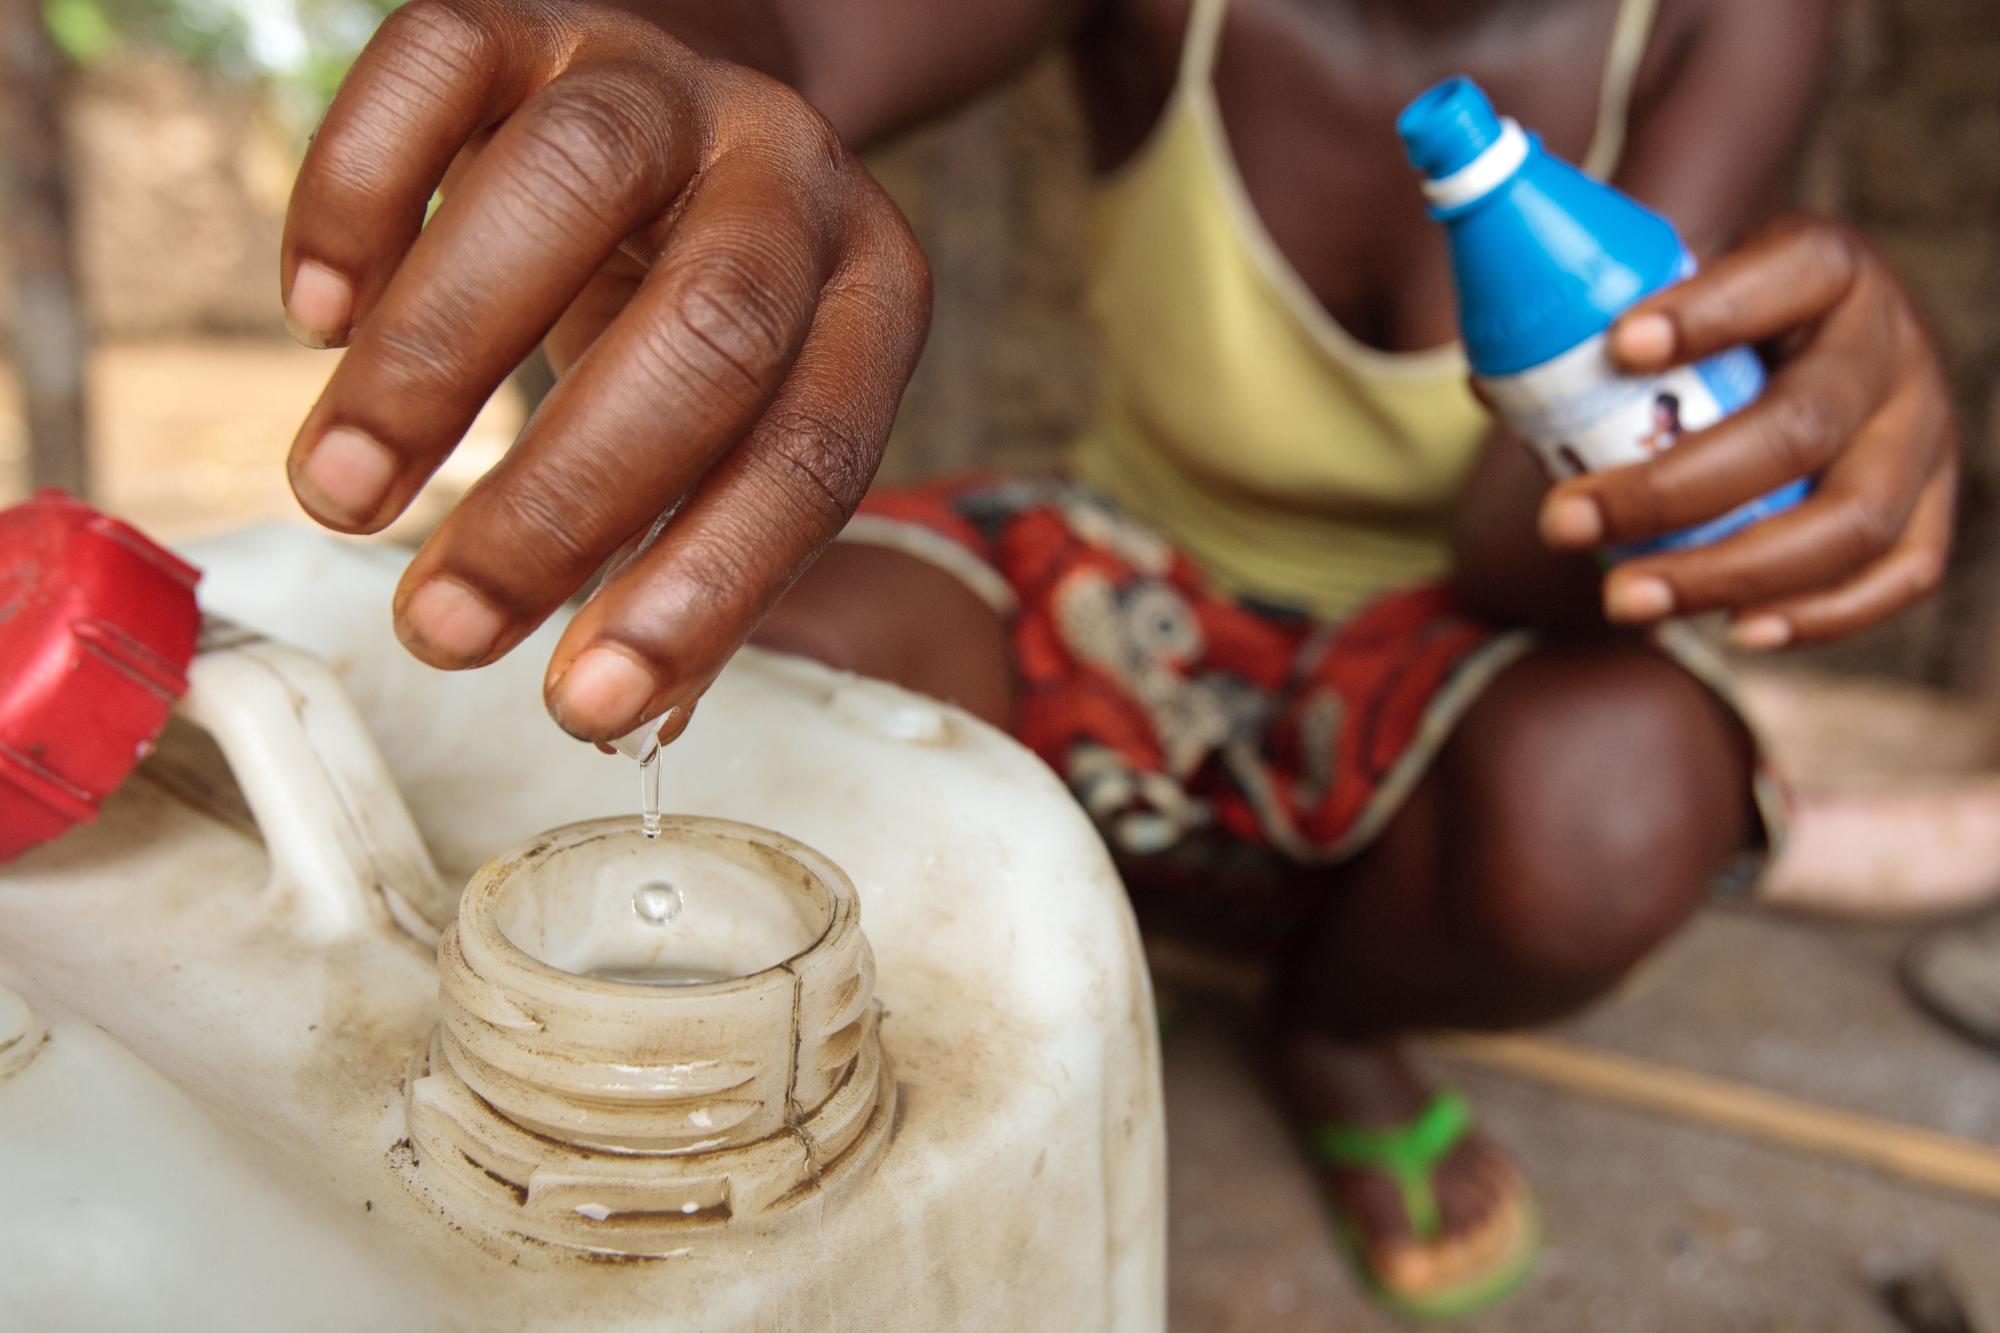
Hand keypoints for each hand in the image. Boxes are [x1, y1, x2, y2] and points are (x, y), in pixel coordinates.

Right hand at [281, 0, 930, 740]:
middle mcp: (786, 173)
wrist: (688, 97)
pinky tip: (320, 314)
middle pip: (708, 332)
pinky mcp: (524, 13)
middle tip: (445, 627)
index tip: (586, 703)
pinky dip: (358, 200)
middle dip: (566, 503)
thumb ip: (697, 537)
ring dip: (437, 361)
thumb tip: (615, 706)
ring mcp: (656, 78)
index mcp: (869, 295)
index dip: (704, 587)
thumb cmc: (703, 305)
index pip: (812, 455)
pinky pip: (432, 71)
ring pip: (562, 187)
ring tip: (342, 496)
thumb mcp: (744, 420)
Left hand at [1536, 216, 1956, 648]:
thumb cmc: (1715, 328)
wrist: (1811, 350)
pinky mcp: (1933, 506)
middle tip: (1561, 524)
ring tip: (1622, 598)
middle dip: (1672, 491)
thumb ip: (1590, 332)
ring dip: (1727, 573)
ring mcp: (1924, 432)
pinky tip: (1731, 632)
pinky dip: (1818, 615)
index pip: (1789, 272)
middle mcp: (1891, 347)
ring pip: (1852, 520)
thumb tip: (1492, 386)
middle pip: (1801, 428)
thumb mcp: (1671, 301)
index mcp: (1827, 268)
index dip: (1709, 312)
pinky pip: (1900, 576)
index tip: (1616, 345)